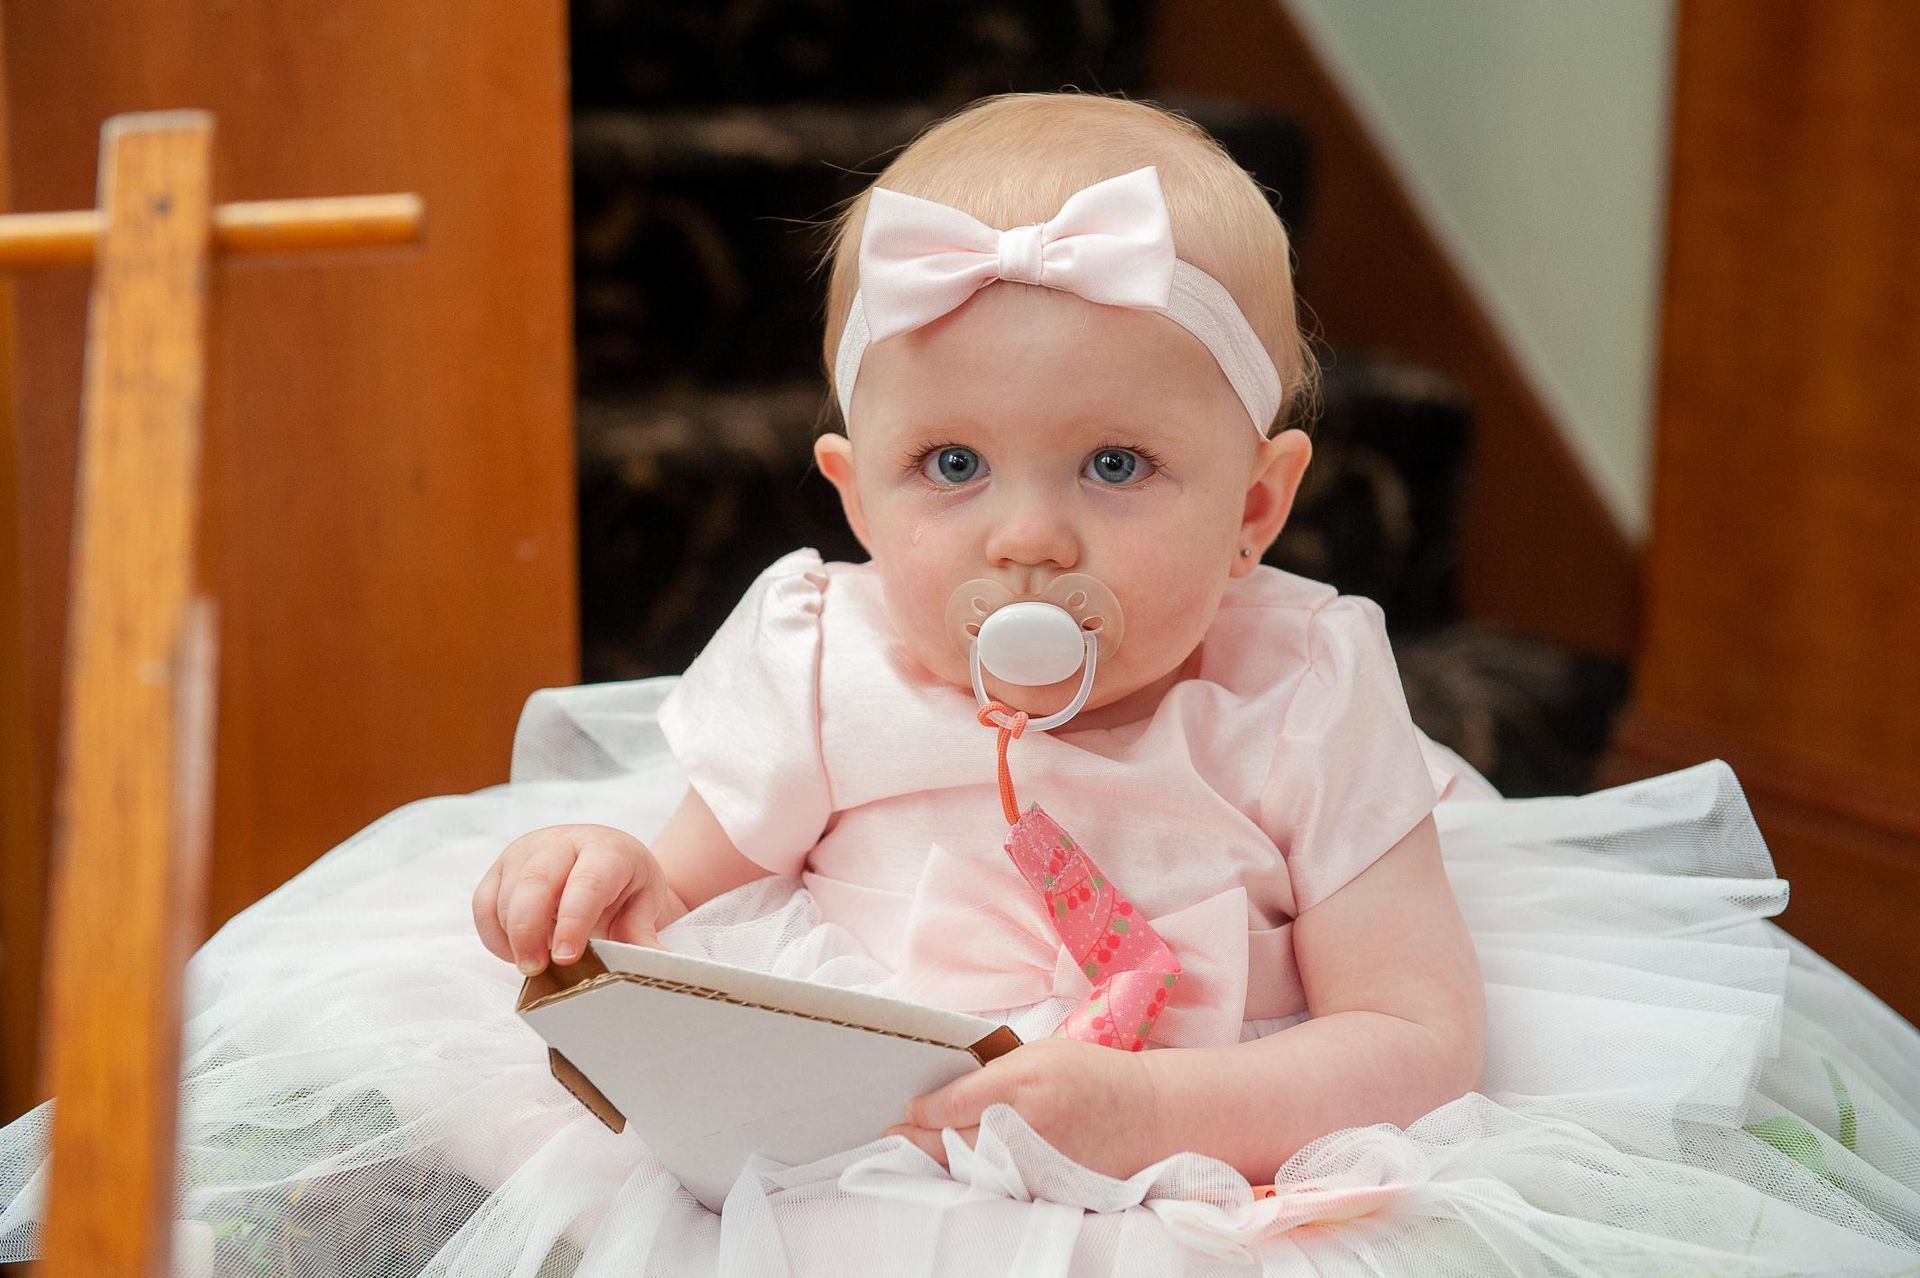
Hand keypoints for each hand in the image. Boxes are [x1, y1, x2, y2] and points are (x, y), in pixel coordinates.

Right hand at [471, 823, 686, 974]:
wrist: (605, 858)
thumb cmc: (625, 885)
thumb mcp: (643, 906)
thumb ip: (641, 936)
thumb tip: (652, 965)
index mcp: (606, 850)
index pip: (587, 882)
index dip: (573, 921)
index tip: (565, 958)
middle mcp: (562, 843)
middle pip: (535, 882)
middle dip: (529, 931)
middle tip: (535, 970)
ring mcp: (526, 851)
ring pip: (506, 895)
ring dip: (513, 936)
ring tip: (535, 964)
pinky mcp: (501, 867)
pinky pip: (482, 903)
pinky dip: (493, 934)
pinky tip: (514, 953)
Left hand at [885, 1036, 1164, 1179]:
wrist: (1148, 1116)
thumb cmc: (1094, 1075)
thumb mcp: (1042, 1054)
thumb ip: (994, 1072)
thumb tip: (949, 1088)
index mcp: (1021, 1084)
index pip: (950, 1104)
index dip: (921, 1110)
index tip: (908, 1109)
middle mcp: (1023, 1128)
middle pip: (949, 1143)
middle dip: (915, 1140)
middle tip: (893, 1135)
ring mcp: (1033, 1166)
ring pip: (966, 1169)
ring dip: (936, 1160)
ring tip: (914, 1149)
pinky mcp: (1043, 1190)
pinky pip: (994, 1185)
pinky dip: (970, 1176)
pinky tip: (956, 1165)